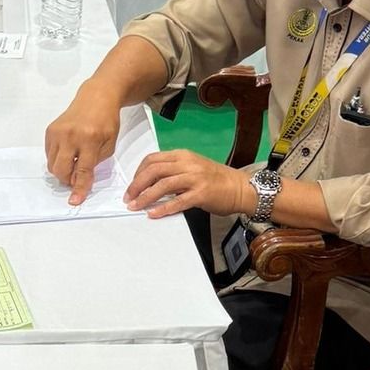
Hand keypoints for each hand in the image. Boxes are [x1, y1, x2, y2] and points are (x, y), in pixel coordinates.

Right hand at [44, 77, 122, 204]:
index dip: (79, 188)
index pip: (82, 170)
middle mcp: (71, 135)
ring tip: (74, 163)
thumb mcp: (109, 144)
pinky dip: (58, 159)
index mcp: (90, 139)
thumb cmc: (106, 121)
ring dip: (62, 171)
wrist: (96, 98)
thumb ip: (95, 163)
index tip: (74, 201)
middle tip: (76, 178)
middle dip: (67, 180)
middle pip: (62, 170)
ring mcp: (58, 132)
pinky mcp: (50, 131)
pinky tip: (69, 152)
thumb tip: (78, 180)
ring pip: (52, 164)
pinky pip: (49, 155)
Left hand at [125, 148, 251, 219]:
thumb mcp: (192, 168)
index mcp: (182, 155)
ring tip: (135, 207)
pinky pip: (178, 201)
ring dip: (145, 197)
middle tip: (129, 198)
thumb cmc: (216, 180)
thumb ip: (173, 171)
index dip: (137, 173)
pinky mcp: (201, 194)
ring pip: (163, 185)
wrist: (240, 188)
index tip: (131, 186)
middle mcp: (187, 164)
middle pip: (153, 170)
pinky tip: (153, 214)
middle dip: (136, 185)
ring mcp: (195, 178)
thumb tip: (151, 183)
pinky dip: (163, 208)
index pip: (152, 159)